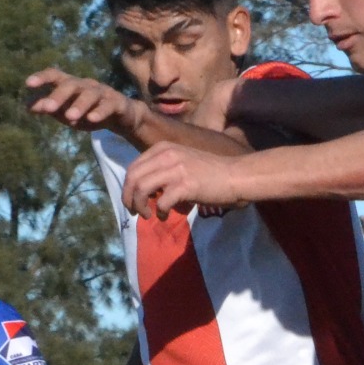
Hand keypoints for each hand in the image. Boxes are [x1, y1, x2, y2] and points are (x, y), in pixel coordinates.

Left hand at [25, 69, 138, 135]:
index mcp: (71, 85)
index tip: (28, 84)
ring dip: (79, 105)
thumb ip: (49, 107)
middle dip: (59, 95)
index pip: (55, 75)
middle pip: (71, 84)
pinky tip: (92, 119)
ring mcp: (103, 93)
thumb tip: (27, 106)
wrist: (121, 118)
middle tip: (48, 109)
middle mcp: (86, 85)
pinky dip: (100, 112)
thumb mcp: (66, 112)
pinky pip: (109, 105)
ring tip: (69, 118)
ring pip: (90, 95)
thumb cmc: (87, 112)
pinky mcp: (118, 103)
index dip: (42, 77)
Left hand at [123, 142, 246, 219]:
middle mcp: (166, 155)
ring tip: (147, 215)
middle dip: (128, 198)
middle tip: (135, 212)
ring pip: (141, 189)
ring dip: (140, 206)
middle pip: (132, 178)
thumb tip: (147, 193)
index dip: (128, 188)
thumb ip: (163, 171)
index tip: (133, 201)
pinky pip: (161, 202)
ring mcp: (175, 169)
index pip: (133, 167)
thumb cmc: (211, 173)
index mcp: (163, 148)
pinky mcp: (185, 185)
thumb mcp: (182, 163)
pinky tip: (166, 216)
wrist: (236, 176)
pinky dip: (160, 213)